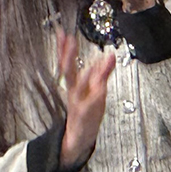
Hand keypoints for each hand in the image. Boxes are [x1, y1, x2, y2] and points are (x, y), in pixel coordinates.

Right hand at [57, 31, 117, 169]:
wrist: (80, 138)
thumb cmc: (87, 112)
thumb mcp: (96, 90)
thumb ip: (103, 72)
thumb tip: (109, 56)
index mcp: (74, 85)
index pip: (67, 63)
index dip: (63, 48)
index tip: (61, 33)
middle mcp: (74, 92)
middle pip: (68, 71)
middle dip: (67, 56)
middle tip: (68, 40)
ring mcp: (78, 103)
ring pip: (77, 87)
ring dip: (81, 75)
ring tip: (86, 63)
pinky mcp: (84, 115)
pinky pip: (88, 104)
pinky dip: (94, 95)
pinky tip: (98, 87)